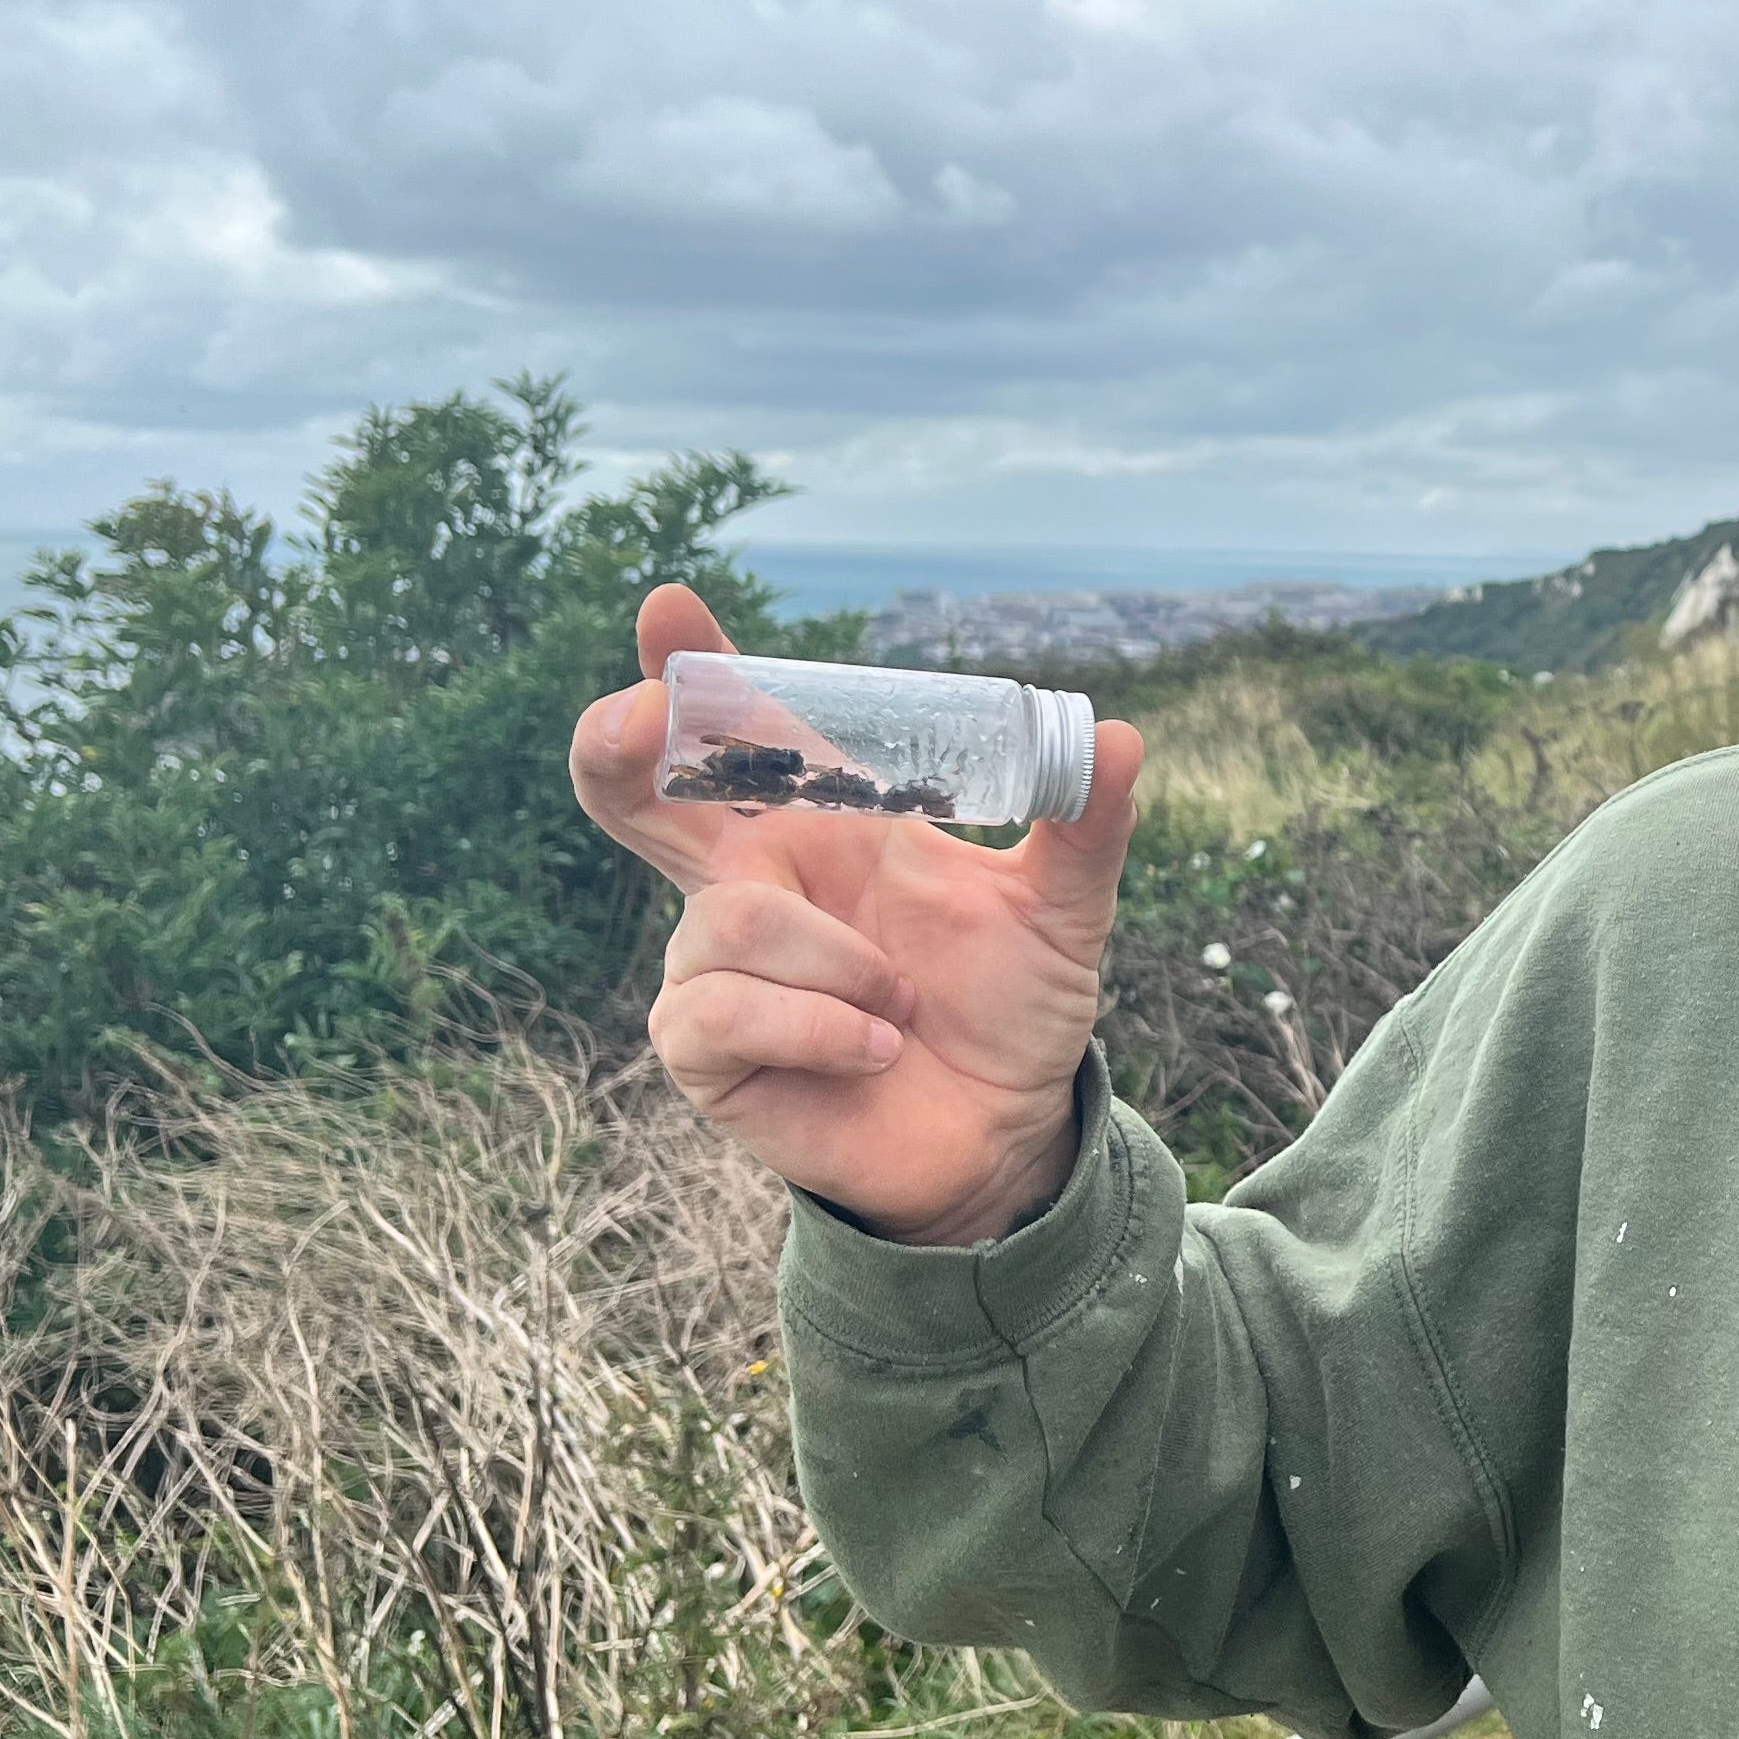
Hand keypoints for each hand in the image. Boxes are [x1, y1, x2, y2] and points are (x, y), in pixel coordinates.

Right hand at [569, 585, 1147, 1243]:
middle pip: (633, 792)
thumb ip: (1085, 825)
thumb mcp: (1062, 909)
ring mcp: (716, 963)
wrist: (1005, 1129)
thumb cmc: (1013, 1006)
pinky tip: (877, 1049)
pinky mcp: (706, 1048)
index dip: (696, 666)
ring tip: (904, 1003)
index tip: (669, 608)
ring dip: (836, 960)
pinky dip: (817, 1025)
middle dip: (617, 743)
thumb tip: (1120, 738)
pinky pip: (724, 1009)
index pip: (743, 729)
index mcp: (825, 823)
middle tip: (640, 719)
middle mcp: (754, 879)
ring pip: (729, 918)